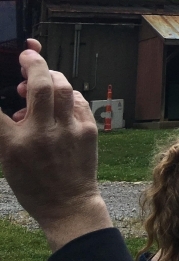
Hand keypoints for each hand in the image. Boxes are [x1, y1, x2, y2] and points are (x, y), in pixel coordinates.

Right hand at [0, 40, 110, 250]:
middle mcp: (43, 133)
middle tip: (27, 56)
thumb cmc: (34, 185)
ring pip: (63, 87)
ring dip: (52, 76)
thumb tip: (15, 107)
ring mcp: (69, 130)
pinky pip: (78, 100)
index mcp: (15, 143)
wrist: (68, 204)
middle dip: (33, 63)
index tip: (6, 69)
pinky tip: (59, 97)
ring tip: (41, 78)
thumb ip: (7, 131)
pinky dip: (67, 94)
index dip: (4, 86)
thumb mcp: (8, 161)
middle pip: (40, 85)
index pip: (0, 109)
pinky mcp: (88, 130)